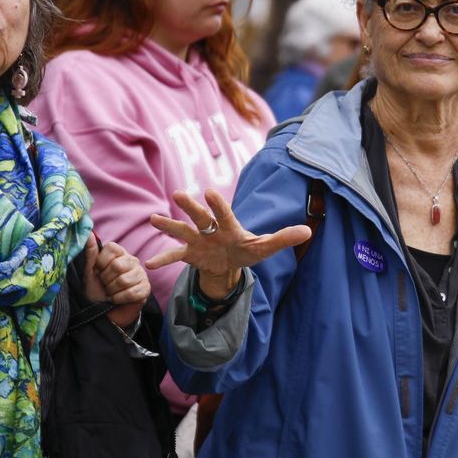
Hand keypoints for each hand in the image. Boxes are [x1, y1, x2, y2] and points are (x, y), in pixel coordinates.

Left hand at [85, 239, 149, 330]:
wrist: (103, 314)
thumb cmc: (95, 291)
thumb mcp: (88, 272)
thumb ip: (89, 252)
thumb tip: (88, 232)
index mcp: (118, 253)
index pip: (112, 249)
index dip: (101, 264)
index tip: (98, 272)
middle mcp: (131, 260)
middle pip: (118, 266)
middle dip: (106, 280)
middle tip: (104, 285)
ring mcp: (141, 274)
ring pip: (124, 280)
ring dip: (112, 291)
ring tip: (110, 293)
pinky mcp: (146, 288)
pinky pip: (132, 292)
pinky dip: (119, 299)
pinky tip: (117, 300)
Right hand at [147, 188, 311, 298]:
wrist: (229, 263)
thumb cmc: (247, 249)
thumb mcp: (264, 247)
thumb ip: (283, 238)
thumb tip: (308, 231)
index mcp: (229, 226)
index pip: (224, 213)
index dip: (217, 204)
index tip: (208, 191)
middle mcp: (211, 229)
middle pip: (200, 216)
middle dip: (190, 206)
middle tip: (179, 194)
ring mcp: (198, 240)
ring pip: (182, 230)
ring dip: (169, 225)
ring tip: (154, 219)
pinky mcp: (190, 254)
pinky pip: (175, 256)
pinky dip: (163, 259)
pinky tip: (149, 265)